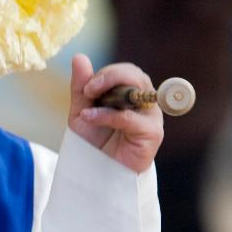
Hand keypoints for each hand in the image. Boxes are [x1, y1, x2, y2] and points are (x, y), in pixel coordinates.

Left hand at [68, 54, 162, 173]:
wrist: (97, 175)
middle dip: (110, 77)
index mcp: (131, 95)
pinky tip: (90, 118)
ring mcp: (150, 117)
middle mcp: (144, 103)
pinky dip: (108, 116)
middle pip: (136, 75)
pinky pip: (131, 117)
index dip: (106, 74)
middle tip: (89, 90)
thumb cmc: (93, 145)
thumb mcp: (82, 112)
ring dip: (110, 93)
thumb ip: (82, 87)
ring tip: (88, 108)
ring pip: (138, 91)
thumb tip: (79, 56)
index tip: (86, 88)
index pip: (126, 71)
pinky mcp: (152, 134)